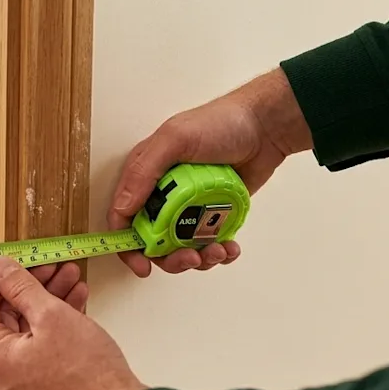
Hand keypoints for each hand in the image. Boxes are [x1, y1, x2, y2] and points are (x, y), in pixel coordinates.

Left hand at [0, 257, 144, 389]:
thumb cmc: (87, 373)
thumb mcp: (51, 315)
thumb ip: (22, 287)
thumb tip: (1, 268)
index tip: (11, 262)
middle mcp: (2, 376)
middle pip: (5, 318)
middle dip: (29, 287)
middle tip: (51, 267)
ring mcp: (24, 386)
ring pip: (28, 333)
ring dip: (47, 302)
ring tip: (72, 279)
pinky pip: (42, 350)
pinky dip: (56, 326)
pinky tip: (77, 303)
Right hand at [108, 67, 312, 276]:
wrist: (265, 127)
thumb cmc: (219, 124)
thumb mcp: (175, 139)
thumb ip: (144, 172)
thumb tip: (123, 208)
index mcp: (144, 177)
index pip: (124, 219)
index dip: (128, 246)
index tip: (143, 265)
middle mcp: (163, 196)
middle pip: (154, 242)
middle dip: (171, 258)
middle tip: (192, 256)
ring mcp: (189, 208)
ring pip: (182, 248)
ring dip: (199, 258)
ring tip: (219, 250)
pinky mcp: (213, 215)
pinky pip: (209, 243)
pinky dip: (219, 252)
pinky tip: (231, 247)